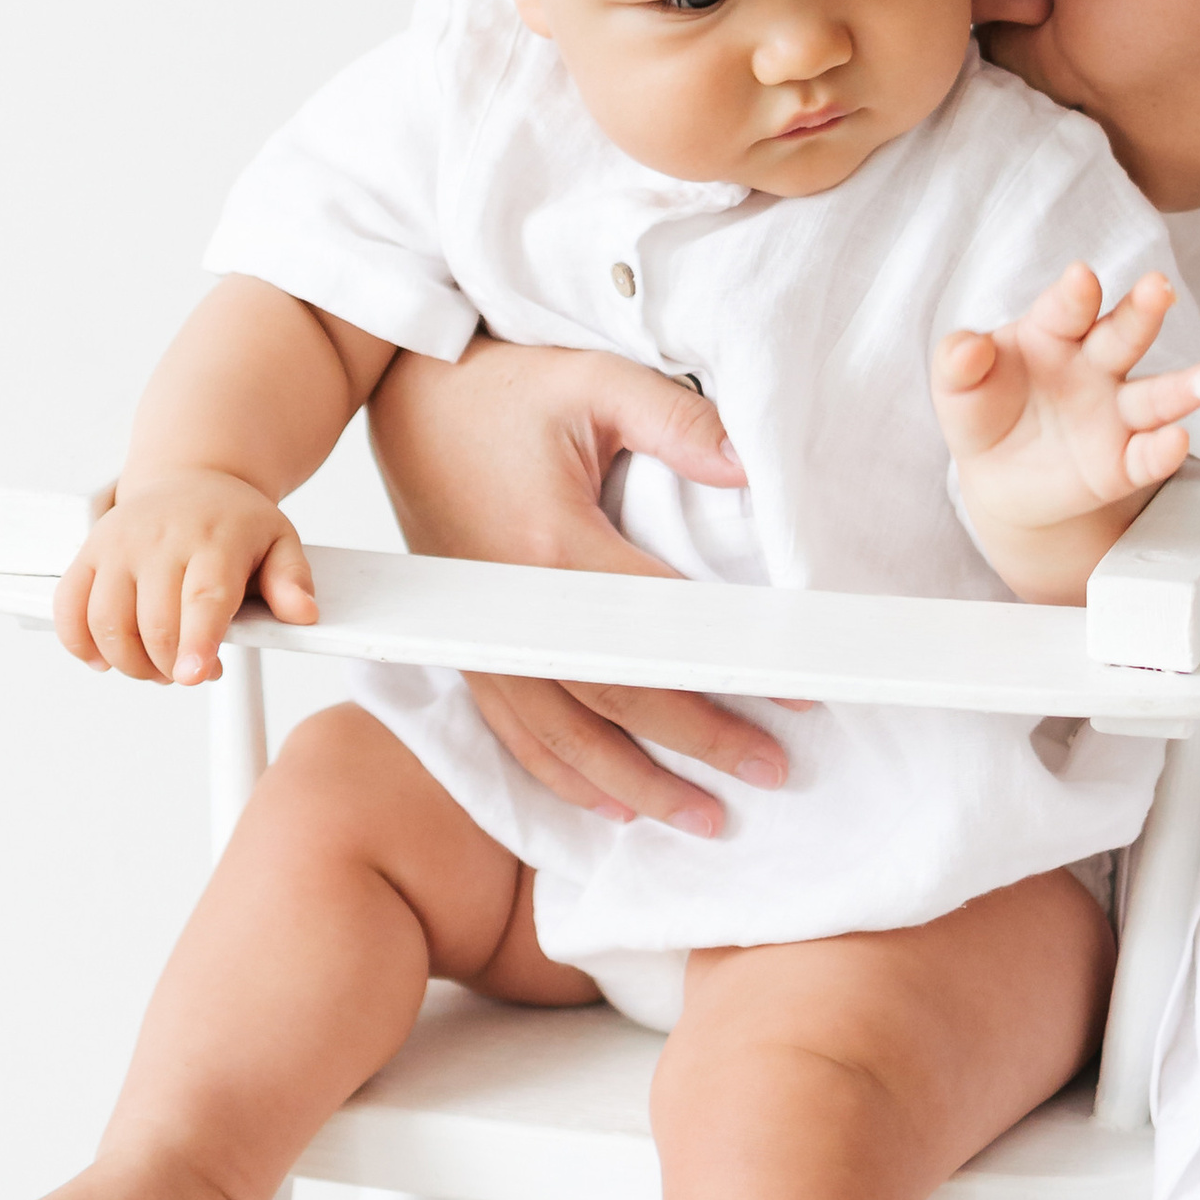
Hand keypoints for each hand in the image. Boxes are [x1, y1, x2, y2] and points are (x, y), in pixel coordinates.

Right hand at [53, 470, 318, 687]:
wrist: (190, 478)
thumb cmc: (236, 521)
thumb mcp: (279, 540)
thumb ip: (292, 579)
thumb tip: (304, 613)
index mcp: (214, 539)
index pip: (204, 596)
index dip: (198, 641)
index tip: (195, 676)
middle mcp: (160, 539)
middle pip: (155, 623)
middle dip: (170, 667)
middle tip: (191, 672)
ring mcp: (118, 545)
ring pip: (107, 623)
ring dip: (129, 664)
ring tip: (156, 667)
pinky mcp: (89, 553)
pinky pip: (69, 608)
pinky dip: (79, 643)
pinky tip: (105, 658)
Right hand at [367, 337, 789, 839]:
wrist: (403, 399)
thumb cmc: (498, 390)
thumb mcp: (595, 382)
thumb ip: (678, 423)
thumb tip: (750, 469)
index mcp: (549, 545)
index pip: (660, 628)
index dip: (731, 668)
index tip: (796, 696)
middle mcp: (509, 610)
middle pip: (617, 702)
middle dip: (699, 745)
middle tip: (771, 772)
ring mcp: (482, 636)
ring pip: (563, 739)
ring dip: (637, 785)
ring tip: (704, 816)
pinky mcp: (468, 644)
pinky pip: (515, 732)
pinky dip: (564, 775)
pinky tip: (611, 804)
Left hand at [932, 265, 1199, 545]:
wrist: (999, 477)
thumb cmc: (982, 411)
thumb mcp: (957, 388)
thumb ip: (958, 363)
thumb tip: (966, 346)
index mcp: (1054, 331)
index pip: (1067, 307)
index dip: (1075, 294)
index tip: (1081, 278)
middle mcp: (1095, 365)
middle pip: (1123, 334)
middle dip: (1142, 311)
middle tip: (1159, 289)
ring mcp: (1114, 414)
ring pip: (1155, 395)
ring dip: (1183, 386)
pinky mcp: (1121, 463)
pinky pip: (1146, 457)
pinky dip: (1162, 451)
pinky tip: (1176, 442)